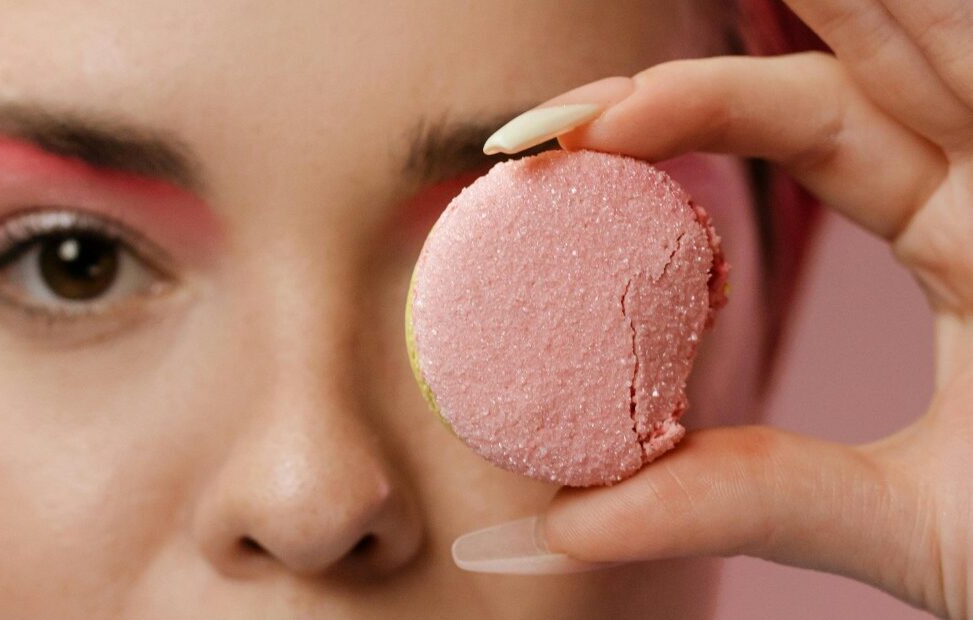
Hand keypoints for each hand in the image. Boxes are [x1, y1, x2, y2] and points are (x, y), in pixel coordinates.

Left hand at [455, 1, 972, 615]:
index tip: (546, 136)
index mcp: (962, 239)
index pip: (800, 126)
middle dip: (762, 15)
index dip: (674, 107)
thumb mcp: (906, 525)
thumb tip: (567, 523)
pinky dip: (930, 23)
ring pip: (940, 32)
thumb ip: (749, 501)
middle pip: (864, 52)